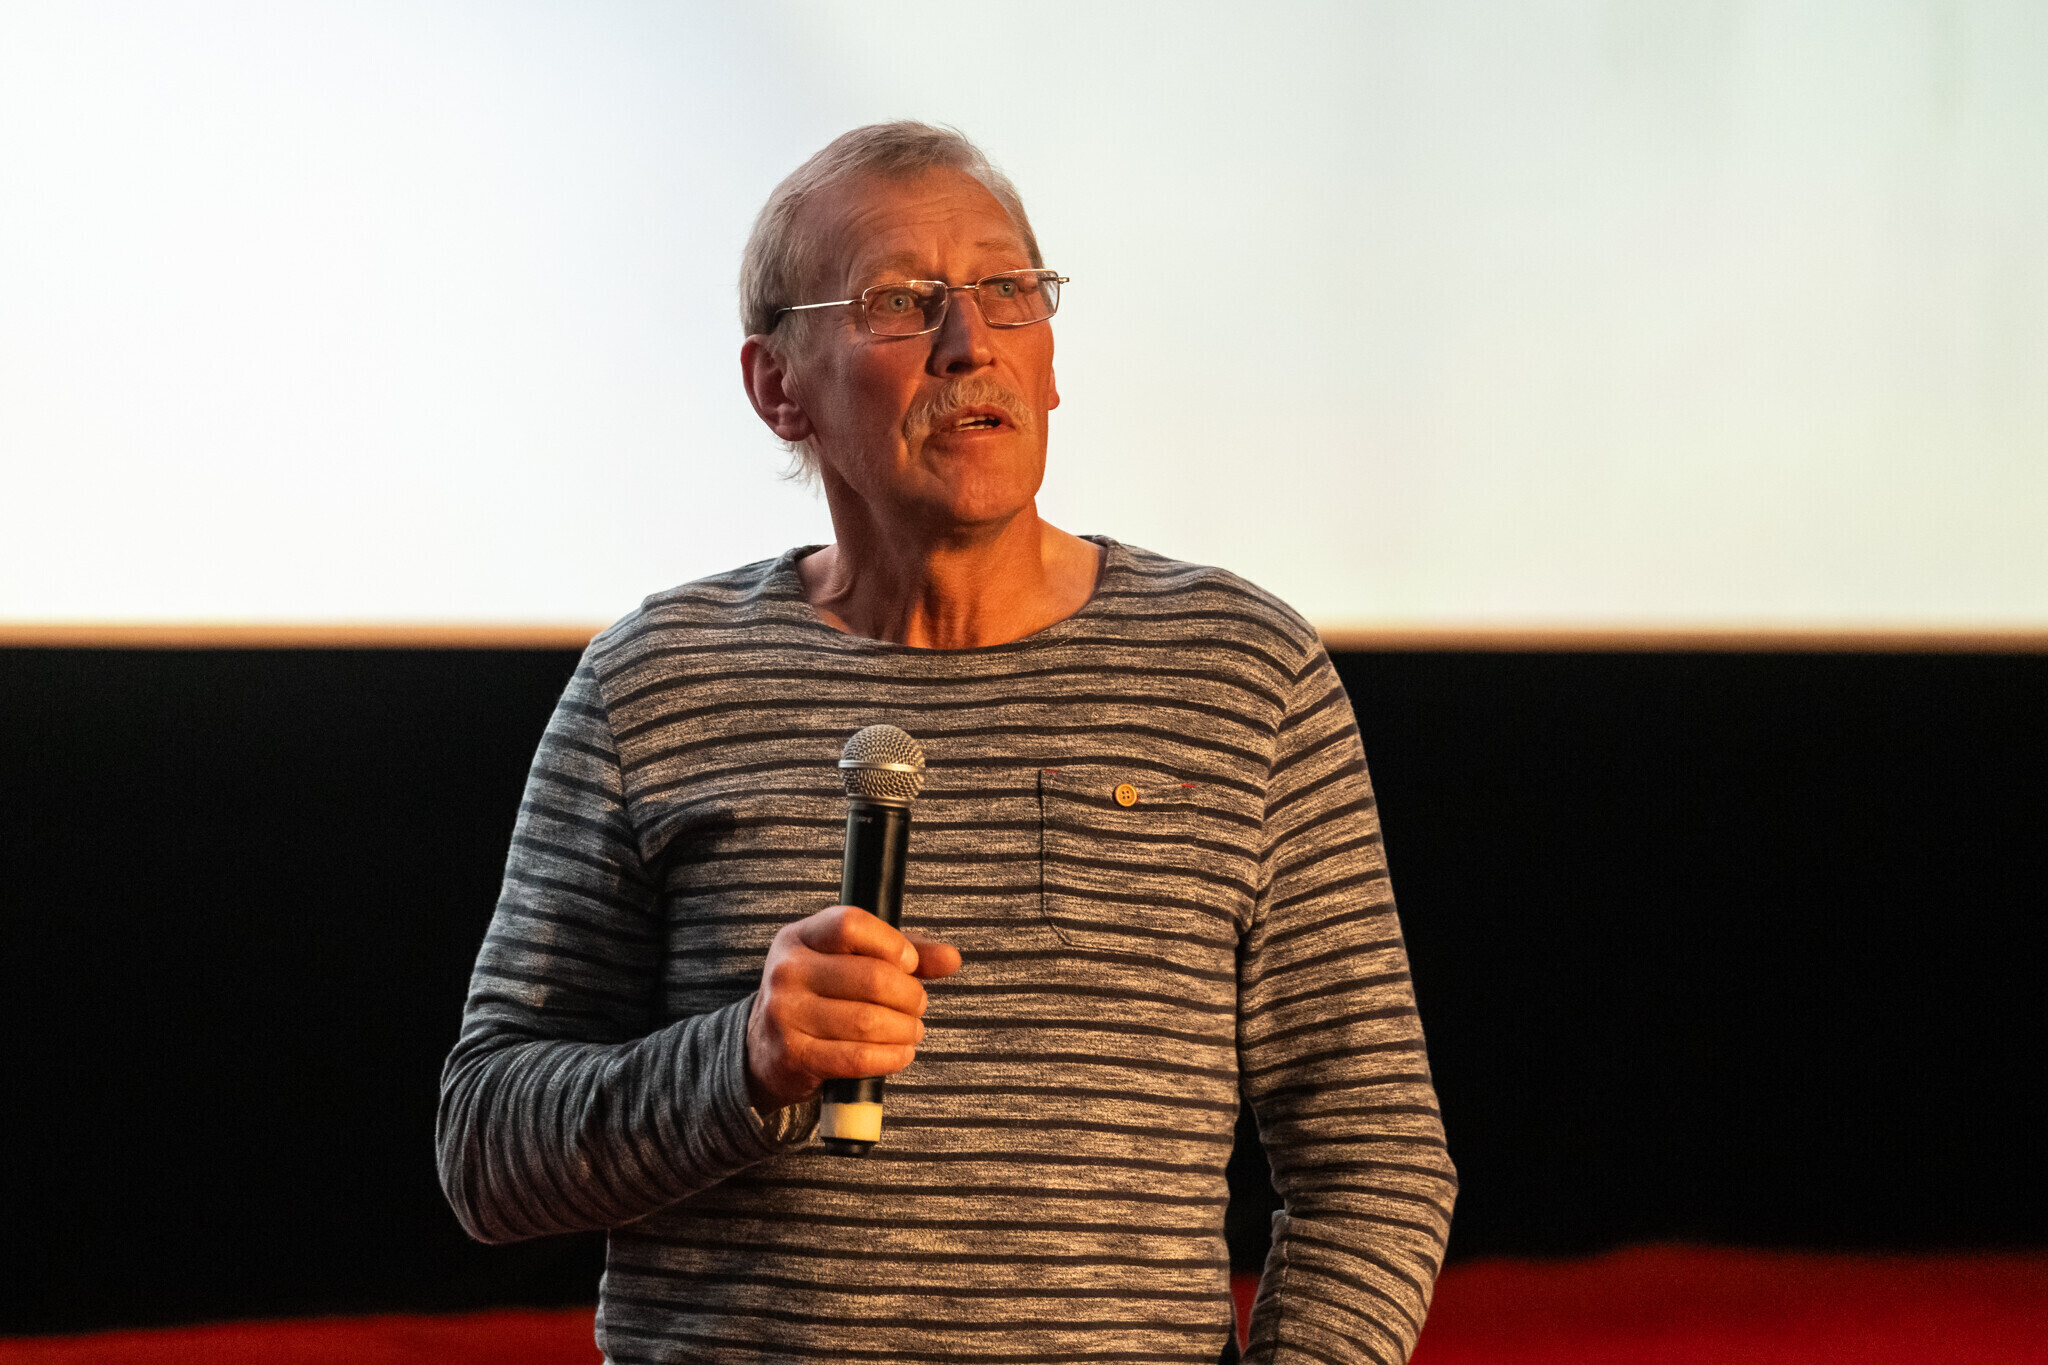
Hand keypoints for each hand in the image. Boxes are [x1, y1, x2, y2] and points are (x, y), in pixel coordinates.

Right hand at [744, 905, 961, 1111]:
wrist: (764, 1049)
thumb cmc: (819, 997)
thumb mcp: (849, 961)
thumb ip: (901, 954)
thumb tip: (951, 958)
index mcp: (800, 937)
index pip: (851, 924)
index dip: (892, 943)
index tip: (908, 964)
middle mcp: (787, 971)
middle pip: (871, 976)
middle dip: (910, 995)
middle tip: (918, 1005)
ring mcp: (786, 1014)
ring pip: (868, 1021)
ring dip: (905, 1029)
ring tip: (912, 1030)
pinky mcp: (793, 1055)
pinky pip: (857, 1057)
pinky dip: (891, 1057)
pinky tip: (900, 1053)